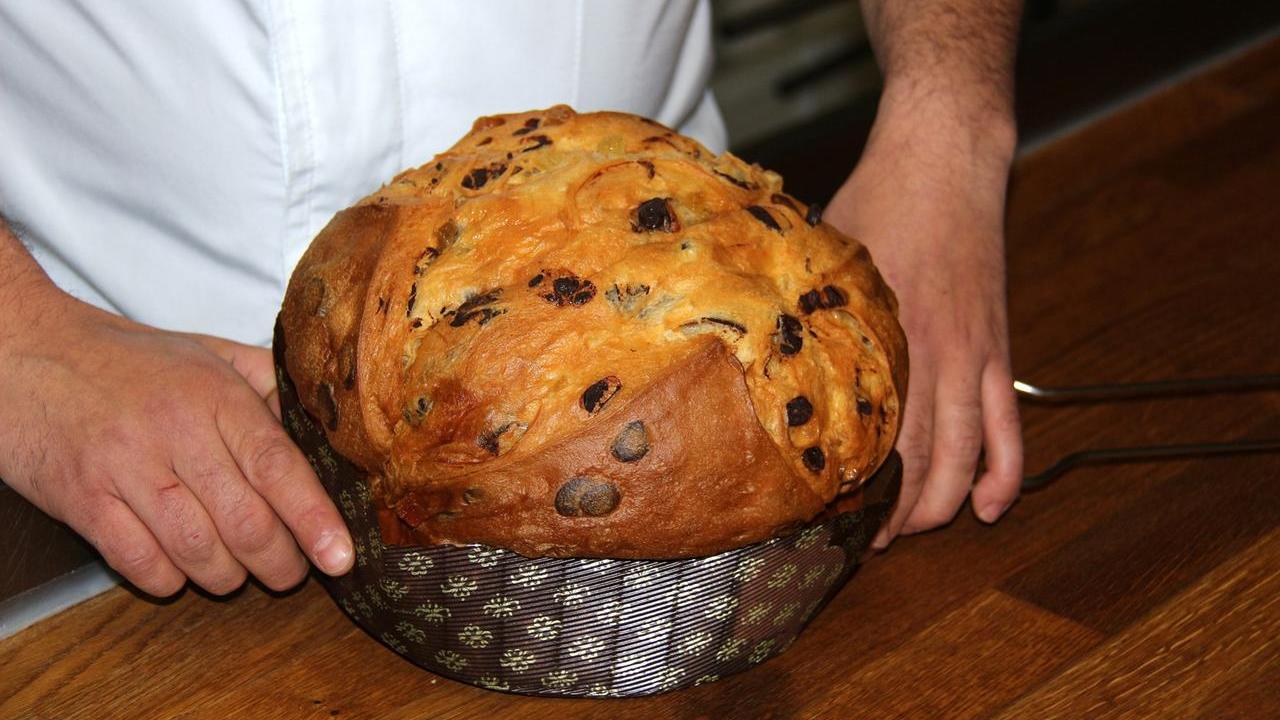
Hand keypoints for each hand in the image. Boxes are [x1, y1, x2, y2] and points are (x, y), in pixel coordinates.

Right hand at [0, 288, 352, 596]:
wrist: (22, 353)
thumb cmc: (125, 360)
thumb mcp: (207, 354)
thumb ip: (267, 386)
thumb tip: (323, 424)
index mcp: (213, 395)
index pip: (278, 466)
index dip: (315, 519)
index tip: (340, 556)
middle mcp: (173, 433)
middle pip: (245, 521)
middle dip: (281, 563)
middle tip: (292, 572)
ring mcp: (124, 469)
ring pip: (197, 550)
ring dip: (228, 577)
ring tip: (239, 573)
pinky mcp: (81, 501)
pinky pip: (140, 564)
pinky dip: (170, 580)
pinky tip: (180, 570)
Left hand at [823, 95, 1022, 546]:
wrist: (946, 159)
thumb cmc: (877, 200)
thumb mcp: (823, 257)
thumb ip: (801, 310)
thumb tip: (753, 345)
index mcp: (884, 340)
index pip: (870, 436)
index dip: (851, 486)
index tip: (822, 515)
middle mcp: (934, 358)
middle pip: (920, 459)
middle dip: (895, 511)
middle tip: (865, 540)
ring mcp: (974, 357)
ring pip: (965, 454)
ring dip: (940, 503)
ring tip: (912, 533)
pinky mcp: (998, 349)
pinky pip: (1009, 424)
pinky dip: (1004, 471)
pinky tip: (990, 508)